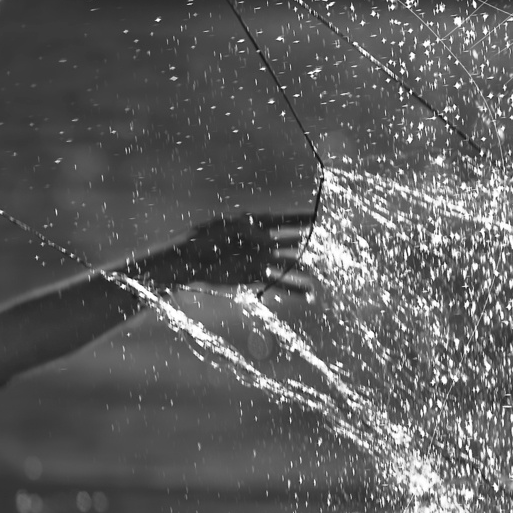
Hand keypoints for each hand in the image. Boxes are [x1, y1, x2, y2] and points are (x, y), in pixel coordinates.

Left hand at [154, 212, 316, 293]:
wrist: (184, 264)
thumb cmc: (199, 241)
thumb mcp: (220, 231)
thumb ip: (242, 231)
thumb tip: (265, 237)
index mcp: (252, 224)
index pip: (282, 220)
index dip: (299, 219)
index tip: (317, 217)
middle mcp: (259, 241)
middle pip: (289, 241)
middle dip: (308, 242)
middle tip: (328, 244)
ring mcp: (258, 260)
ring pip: (287, 265)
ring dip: (303, 271)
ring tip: (321, 276)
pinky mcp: (253, 278)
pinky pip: (277, 283)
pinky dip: (292, 289)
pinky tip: (308, 294)